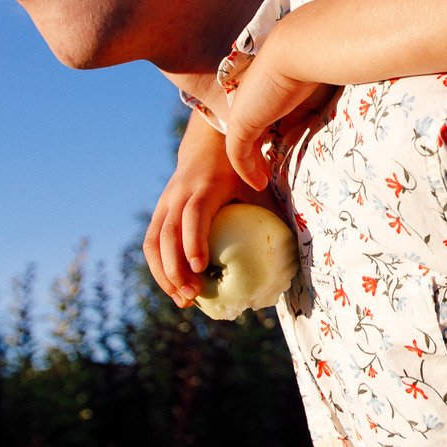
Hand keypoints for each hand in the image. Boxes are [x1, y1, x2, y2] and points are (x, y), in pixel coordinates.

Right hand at [144, 111, 253, 304]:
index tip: (200, 268)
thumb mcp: (254, 185)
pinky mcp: (158, 213)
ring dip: (164, 274)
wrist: (207, 146)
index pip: (194, 214)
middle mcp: (179, 194)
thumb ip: (270, 211)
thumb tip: (295, 250)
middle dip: (175, 268)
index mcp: (205, 186)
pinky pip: (151, 244)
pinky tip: (175, 289)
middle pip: (167, 234)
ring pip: (153, 242)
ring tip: (183, 301)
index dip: (194, 240)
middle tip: (193, 295)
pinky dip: (160, 269)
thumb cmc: (239, 173)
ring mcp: (164, 204)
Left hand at [221, 29, 332, 189]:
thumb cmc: (313, 66)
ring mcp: (242, 111)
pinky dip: (247, 170)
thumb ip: (307, 113)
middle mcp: (249, 99)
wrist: (299, 51)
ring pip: (240, 145)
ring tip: (261, 183)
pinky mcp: (240, 123)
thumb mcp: (312, 95)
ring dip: (249, 166)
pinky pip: (238, 154)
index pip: (259, 117)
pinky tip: (259, 184)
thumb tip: (309, 133)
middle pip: (247, 132)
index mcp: (263, 89)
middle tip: (266, 173)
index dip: (267, 135)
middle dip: (253, 154)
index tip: (279, 152)